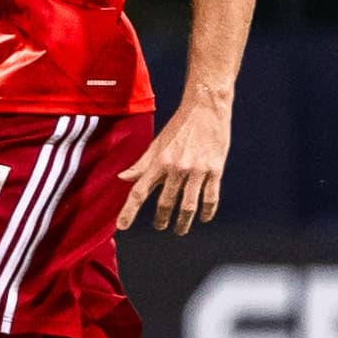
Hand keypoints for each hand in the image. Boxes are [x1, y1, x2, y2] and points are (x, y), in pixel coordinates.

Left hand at [117, 92, 231, 233]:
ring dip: (182, 222)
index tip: (122, 226)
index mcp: (159, 161)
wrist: (206, 107)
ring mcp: (197, 170)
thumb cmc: (179, 126)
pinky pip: (210, 198)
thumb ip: (141, 164)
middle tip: (159, 226)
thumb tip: (122, 178)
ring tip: (179, 229)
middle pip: (165, 203)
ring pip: (188, 206)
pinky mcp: (215, 169)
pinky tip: (203, 218)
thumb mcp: (157, 143)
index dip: (129, 211)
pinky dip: (206, 211)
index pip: (139, 191)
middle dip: (161, 219)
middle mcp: (176, 167)